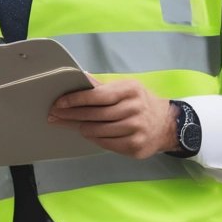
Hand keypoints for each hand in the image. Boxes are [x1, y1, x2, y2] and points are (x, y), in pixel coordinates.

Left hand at [48, 77, 176, 158]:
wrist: (167, 124)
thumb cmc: (139, 104)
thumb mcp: (125, 89)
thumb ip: (101, 86)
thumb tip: (78, 76)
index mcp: (130, 90)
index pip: (96, 95)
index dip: (74, 99)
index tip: (58, 103)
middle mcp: (134, 109)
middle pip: (93, 115)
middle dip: (70, 115)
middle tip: (54, 115)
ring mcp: (136, 129)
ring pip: (97, 131)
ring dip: (82, 128)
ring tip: (75, 124)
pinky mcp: (135, 146)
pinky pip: (105, 143)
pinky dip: (94, 139)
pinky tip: (90, 134)